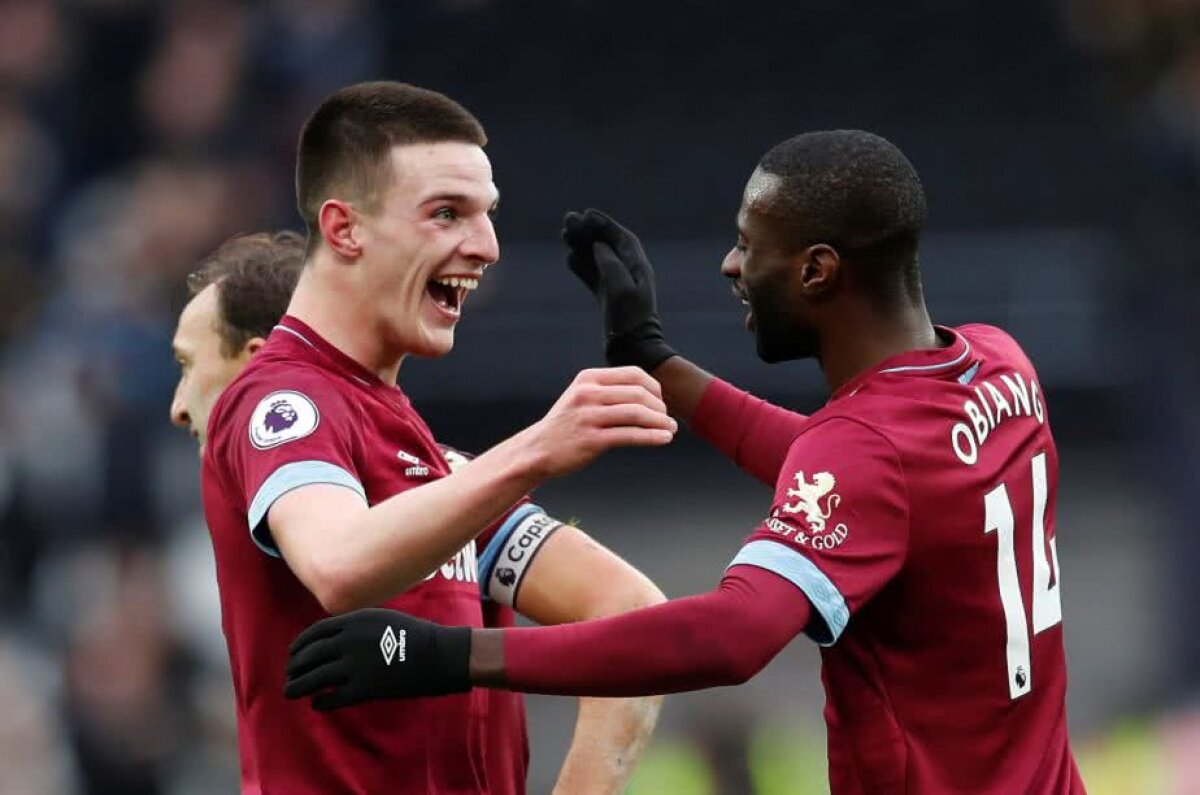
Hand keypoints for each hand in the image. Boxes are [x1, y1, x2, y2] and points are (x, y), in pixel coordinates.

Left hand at [284, 609, 470, 709]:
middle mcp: (349, 641)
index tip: (292, 654)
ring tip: (290, 692)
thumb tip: (330, 638)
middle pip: (309, 656)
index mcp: (353, 620)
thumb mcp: (381, 618)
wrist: (438, 654)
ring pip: (315, 679)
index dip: (299, 645)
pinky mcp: (364, 689)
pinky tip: (317, 703)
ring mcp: (356, 665)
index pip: (314, 633)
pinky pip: (333, 697)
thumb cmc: (413, 634)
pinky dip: (321, 702)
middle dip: (294, 667)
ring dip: (298, 686)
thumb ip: (354, 624)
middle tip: (289, 675)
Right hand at [523, 367, 675, 477]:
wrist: (538, 449)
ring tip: (670, 429)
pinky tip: (664, 439)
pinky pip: (630, 435)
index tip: (660, 401)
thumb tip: (648, 393)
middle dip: (659, 406)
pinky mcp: (591, 440)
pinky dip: (652, 437)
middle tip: (667, 418)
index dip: (654, 387)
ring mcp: (589, 417)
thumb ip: (608, 390)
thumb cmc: (566, 424)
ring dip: (660, 422)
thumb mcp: (581, 397)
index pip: (633, 374)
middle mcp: (588, 394)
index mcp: (588, 379)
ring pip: (637, 414)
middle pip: (638, 393)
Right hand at [563, 208, 676, 371]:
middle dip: (589, 231)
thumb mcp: (620, 287)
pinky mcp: (608, 298)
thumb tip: (599, 245)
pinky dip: (581, 266)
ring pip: (597, 258)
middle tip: (568, 220)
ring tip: (564, 234)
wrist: (632, 349)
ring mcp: (618, 285)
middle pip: (607, 245)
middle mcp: (629, 273)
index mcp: (638, 267)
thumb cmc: (630, 320)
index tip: (586, 214)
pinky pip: (593, 276)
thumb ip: (610, 262)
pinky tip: (569, 258)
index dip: (604, 224)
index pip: (620, 238)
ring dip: (582, 245)